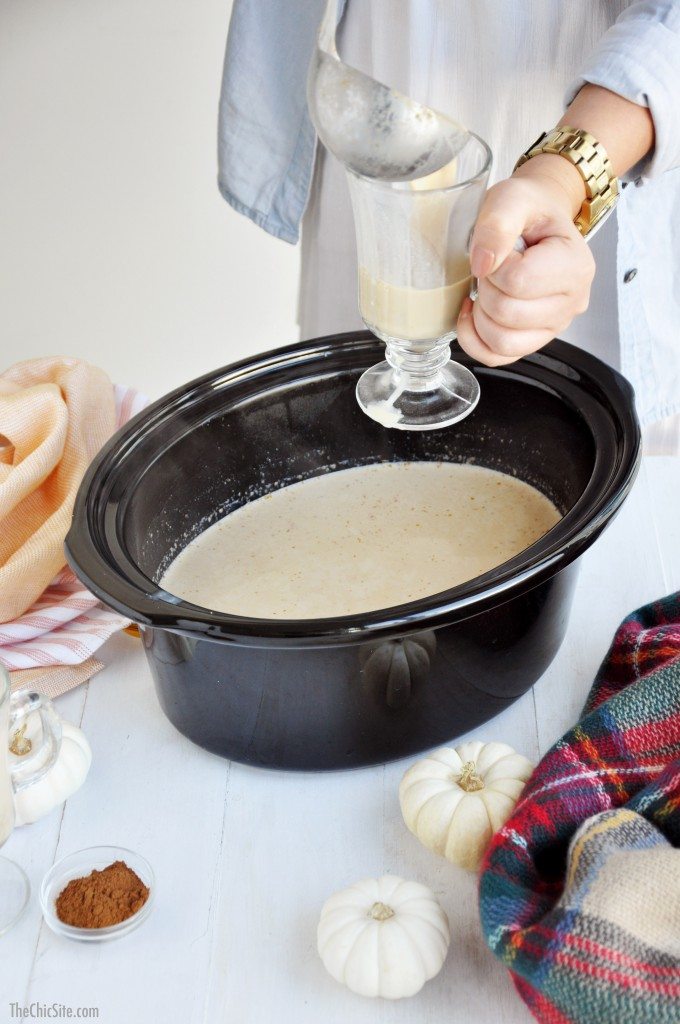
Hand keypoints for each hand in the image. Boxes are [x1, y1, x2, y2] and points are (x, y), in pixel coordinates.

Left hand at [456, 155, 595, 366]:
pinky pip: (496, 357)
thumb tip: (483, 264)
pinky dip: (475, 339)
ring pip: (502, 342)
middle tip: (491, 268)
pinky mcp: (534, 341)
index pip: (519, 281)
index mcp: (575, 265)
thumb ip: (498, 223)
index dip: (495, 267)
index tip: (498, 251)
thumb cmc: (530, 211)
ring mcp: (555, 326)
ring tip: (487, 289)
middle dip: (486, 289)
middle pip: (508, 314)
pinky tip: (475, 312)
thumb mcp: (512, 197)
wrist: (538, 221)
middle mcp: (572, 301)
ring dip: (481, 315)